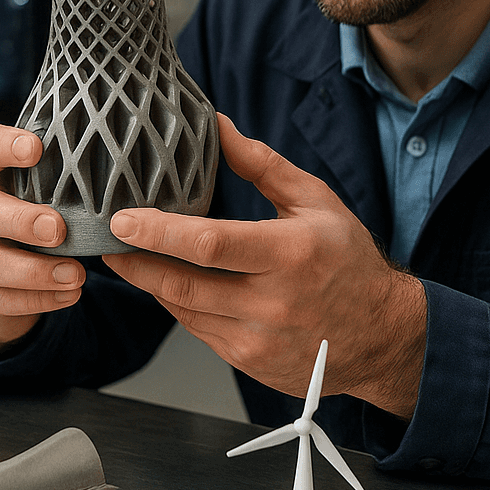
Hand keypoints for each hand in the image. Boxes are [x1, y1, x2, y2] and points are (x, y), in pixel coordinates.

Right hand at [0, 124, 86, 357]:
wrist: (0, 273)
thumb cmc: (34, 216)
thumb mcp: (45, 192)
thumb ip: (68, 178)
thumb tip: (124, 166)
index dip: (5, 144)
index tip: (36, 149)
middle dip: (22, 221)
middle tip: (59, 230)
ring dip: (36, 271)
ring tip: (77, 274)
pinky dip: (38, 299)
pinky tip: (69, 295)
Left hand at [102, 115, 426, 418]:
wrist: (383, 336)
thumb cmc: (349, 262)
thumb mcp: (316, 201)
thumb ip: (262, 165)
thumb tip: (217, 127)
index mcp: (290, 254)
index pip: (209, 244)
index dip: (159, 231)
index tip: (123, 218)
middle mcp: (272, 303)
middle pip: (181, 284)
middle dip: (134, 261)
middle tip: (106, 239)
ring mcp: (258, 340)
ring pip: (183, 310)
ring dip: (149, 284)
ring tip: (126, 256)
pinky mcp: (248, 362)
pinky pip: (197, 330)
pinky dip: (177, 304)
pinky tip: (168, 282)